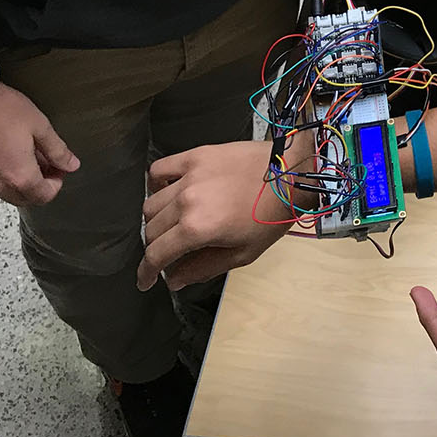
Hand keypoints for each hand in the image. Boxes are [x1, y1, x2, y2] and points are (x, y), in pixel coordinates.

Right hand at [0, 81, 78, 205]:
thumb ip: (57, 150)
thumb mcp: (39, 126)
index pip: (43, 197)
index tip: (58, 168)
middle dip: (36, 185)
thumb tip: (71, 165)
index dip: (55, 184)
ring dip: (14, 180)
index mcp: (19, 177)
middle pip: (22, 198)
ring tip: (19, 155)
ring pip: (1, 191)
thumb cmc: (3, 110)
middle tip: (42, 162)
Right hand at [136, 140, 290, 292]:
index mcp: (197, 228)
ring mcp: (189, 176)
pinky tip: (167, 193)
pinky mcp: (196, 156)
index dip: (146, 272)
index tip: (146, 280)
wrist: (291, 175)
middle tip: (168, 254)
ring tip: (171, 226)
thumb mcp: (242, 253)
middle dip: (155, 248)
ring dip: (156, 220)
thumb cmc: (272, 215)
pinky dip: (156, 184)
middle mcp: (186, 201)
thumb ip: (202, 268)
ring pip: (151, 203)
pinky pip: (159, 169)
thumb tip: (174, 279)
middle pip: (151, 230)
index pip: (155, 254)